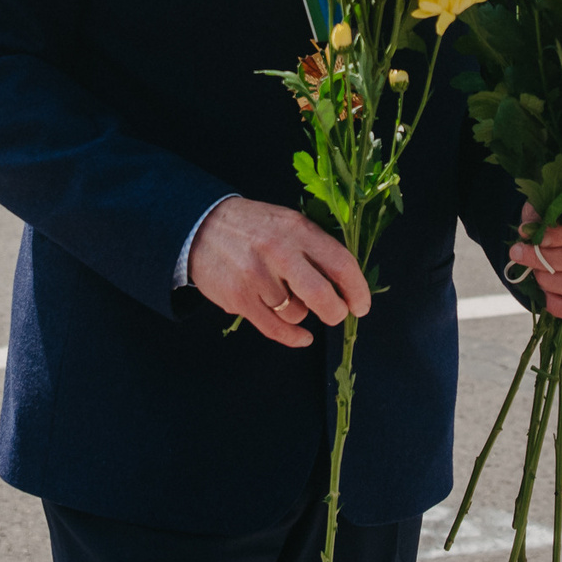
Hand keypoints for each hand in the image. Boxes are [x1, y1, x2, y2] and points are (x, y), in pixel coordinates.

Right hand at [188, 196, 370, 348]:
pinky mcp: (239, 297)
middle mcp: (279, 251)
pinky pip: (275, 329)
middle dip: (335, 312)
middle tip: (336, 314)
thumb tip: (346, 284)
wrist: (200, 227)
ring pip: (297, 313)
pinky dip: (293, 337)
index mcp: (297, 229)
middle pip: (321, 295)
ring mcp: (257, 276)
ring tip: (286, 297)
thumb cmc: (253, 228)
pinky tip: (302, 337)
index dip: (357, 289)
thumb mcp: (287, 223)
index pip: (340, 263)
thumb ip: (314, 248)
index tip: (361, 305)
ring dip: (300, 313)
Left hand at [510, 203, 561, 324]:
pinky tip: (541, 294)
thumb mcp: (542, 208)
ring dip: (548, 280)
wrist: (545, 240)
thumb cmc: (547, 219)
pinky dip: (557, 305)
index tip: (534, 236)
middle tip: (519, 253)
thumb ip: (537, 216)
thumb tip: (528, 232)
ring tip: (531, 271)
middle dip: (545, 259)